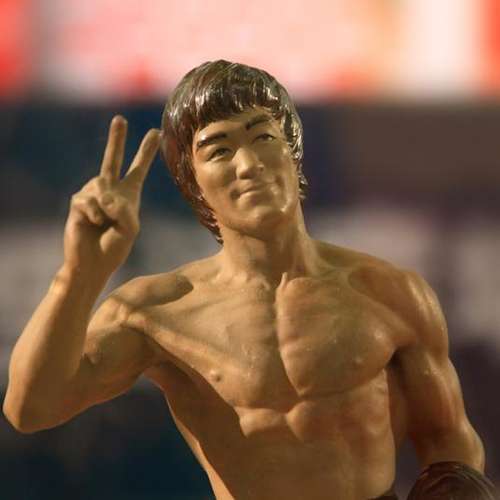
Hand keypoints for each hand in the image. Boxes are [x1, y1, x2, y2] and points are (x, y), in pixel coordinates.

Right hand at [63, 115, 159, 277]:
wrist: (93, 263)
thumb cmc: (114, 248)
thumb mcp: (131, 229)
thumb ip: (125, 209)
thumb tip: (106, 195)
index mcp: (128, 195)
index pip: (138, 169)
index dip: (146, 152)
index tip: (155, 132)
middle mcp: (110, 189)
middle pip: (113, 159)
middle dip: (116, 139)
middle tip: (119, 119)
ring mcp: (93, 193)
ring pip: (105, 190)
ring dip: (109, 212)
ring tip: (104, 225)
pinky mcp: (78, 201)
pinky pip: (92, 202)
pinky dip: (97, 216)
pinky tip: (92, 225)